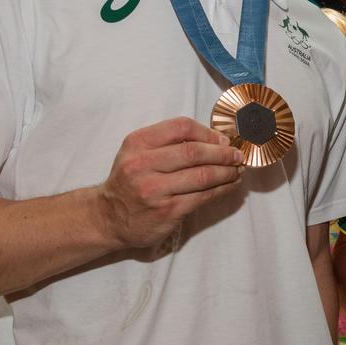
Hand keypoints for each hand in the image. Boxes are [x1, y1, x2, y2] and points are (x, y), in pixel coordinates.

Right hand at [97, 116, 243, 247]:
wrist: (108, 217)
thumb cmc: (131, 180)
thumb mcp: (139, 151)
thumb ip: (171, 142)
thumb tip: (218, 140)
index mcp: (138, 143)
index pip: (181, 127)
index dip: (208, 133)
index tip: (223, 140)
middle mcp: (143, 165)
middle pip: (195, 152)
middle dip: (223, 153)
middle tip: (238, 155)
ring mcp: (155, 190)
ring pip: (203, 175)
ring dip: (227, 172)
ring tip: (237, 170)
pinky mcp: (167, 211)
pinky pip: (203, 196)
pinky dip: (222, 189)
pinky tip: (229, 185)